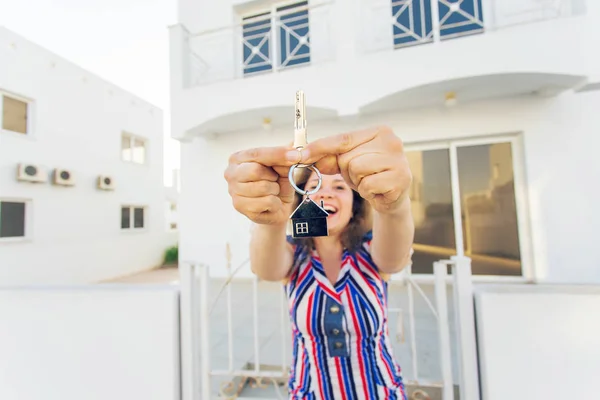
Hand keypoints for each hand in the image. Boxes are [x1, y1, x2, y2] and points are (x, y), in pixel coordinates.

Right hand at [224, 146, 296, 224]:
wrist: (277, 207)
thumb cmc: (277, 183)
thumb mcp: (283, 167)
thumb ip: (285, 159)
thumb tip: (297, 153)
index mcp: (238, 158)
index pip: (257, 153)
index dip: (278, 154)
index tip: (297, 155)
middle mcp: (231, 173)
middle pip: (256, 170)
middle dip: (272, 176)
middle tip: (275, 180)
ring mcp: (233, 191)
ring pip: (263, 187)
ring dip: (275, 190)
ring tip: (272, 192)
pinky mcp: (240, 207)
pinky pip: (267, 202)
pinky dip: (275, 203)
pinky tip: (270, 203)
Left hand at [295, 126, 411, 214]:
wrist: (392, 197)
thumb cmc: (370, 175)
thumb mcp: (348, 163)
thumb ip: (329, 157)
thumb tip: (304, 155)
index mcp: (379, 131)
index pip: (343, 139)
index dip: (320, 147)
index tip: (300, 155)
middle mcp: (392, 141)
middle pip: (347, 157)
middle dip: (347, 171)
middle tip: (361, 176)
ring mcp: (398, 160)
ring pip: (356, 169)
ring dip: (357, 181)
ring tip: (370, 182)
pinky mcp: (401, 179)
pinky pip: (367, 185)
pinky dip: (367, 192)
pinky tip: (378, 190)